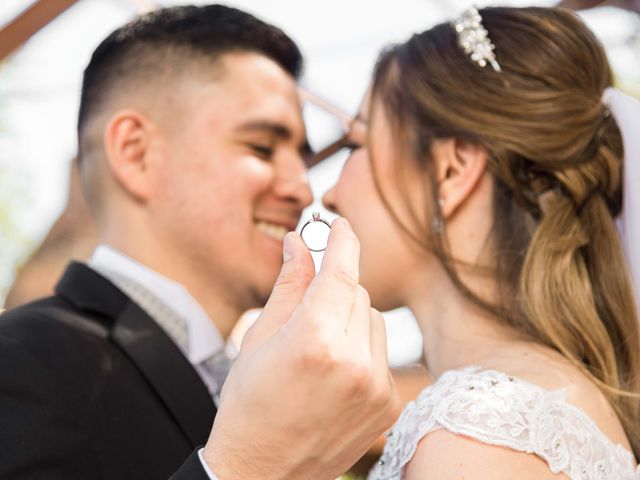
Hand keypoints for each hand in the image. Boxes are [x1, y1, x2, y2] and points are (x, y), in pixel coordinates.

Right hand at [202, 218, 400, 479]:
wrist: (263, 473)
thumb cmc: (249, 406)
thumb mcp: (259, 339)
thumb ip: (288, 286)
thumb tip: (299, 243)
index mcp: (315, 341)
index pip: (340, 271)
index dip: (342, 240)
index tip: (340, 223)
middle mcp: (354, 362)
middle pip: (357, 292)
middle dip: (334, 288)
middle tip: (308, 307)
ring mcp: (376, 386)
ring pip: (373, 320)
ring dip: (350, 319)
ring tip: (318, 350)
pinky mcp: (388, 404)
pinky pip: (380, 352)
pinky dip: (361, 350)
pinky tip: (334, 373)